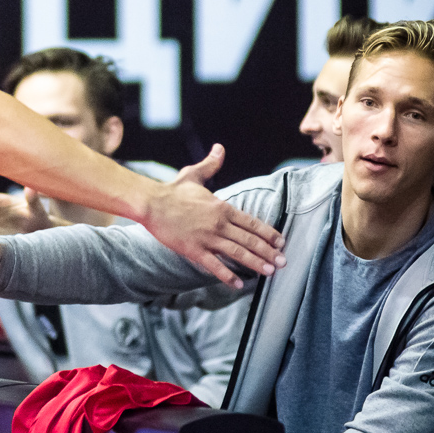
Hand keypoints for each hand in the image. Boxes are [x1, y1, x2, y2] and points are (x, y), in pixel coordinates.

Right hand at [145, 144, 285, 288]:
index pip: (251, 222)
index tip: (281, 242)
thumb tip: (219, 148)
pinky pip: (214, 266)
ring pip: (237, 253)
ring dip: (255, 263)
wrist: (151, 203)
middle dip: (268, 252)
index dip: (268, 233)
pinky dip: (228, 276)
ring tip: (269, 272)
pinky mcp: (193, 250)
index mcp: (222, 207)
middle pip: (249, 239)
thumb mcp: (194, 175)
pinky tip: (239, 284)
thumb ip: (210, 165)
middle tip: (283, 262)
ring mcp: (206, 238)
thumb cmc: (172, 191)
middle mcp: (218, 223)